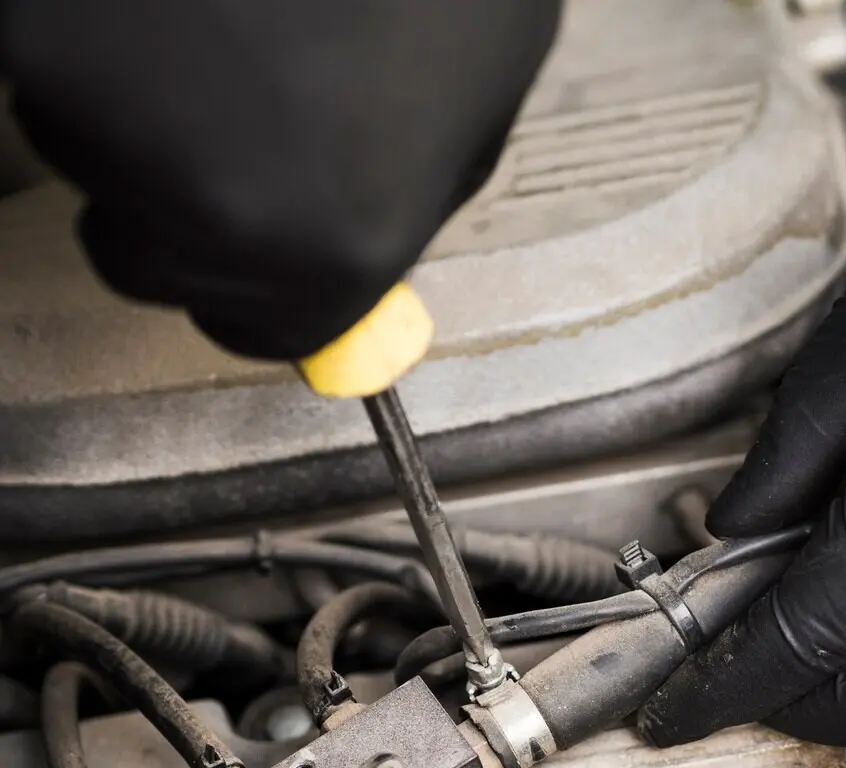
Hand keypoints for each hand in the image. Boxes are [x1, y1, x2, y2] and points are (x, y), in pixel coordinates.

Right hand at [0, 1, 558, 361]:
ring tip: (213, 15)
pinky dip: (81, 32)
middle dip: (185, 199)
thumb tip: (363, 267)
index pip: (257, 334)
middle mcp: (213, 224)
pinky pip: (40, 65)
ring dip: (132, 106)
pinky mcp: (34, 41)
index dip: (260, 278)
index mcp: (336, 255)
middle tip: (234, 98)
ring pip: (85, 157)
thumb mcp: (477, 101)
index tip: (267, 221)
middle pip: (151, 262)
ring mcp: (104, 128)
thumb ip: (414, 200)